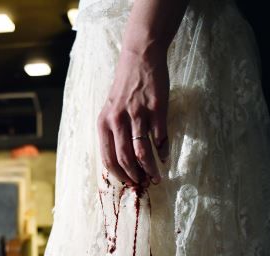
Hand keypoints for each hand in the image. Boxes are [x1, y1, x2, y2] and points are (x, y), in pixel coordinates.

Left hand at [97, 46, 169, 186]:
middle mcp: (118, 121)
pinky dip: (163, 152)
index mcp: (104, 123)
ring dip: (151, 169)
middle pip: (125, 159)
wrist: (140, 58)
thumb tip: (124, 160)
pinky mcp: (156, 110)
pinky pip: (160, 138)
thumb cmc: (126, 86)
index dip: (119, 175)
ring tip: (157, 178)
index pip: (108, 158)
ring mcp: (137, 115)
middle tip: (145, 184)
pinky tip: (165, 158)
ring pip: (142, 153)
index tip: (129, 183)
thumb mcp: (111, 109)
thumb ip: (114, 131)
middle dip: (136, 176)